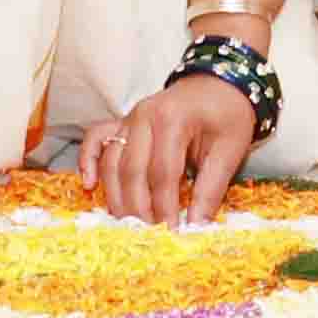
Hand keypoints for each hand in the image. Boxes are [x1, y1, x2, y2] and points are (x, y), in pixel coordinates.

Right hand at [89, 71, 263, 225]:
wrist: (220, 82)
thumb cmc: (228, 114)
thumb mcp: (229, 150)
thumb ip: (211, 188)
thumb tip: (197, 226)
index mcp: (173, 119)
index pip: (163, 172)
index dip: (165, 206)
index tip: (172, 233)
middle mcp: (144, 115)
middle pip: (132, 170)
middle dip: (139, 208)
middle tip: (149, 235)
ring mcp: (129, 117)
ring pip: (112, 161)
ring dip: (116, 196)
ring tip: (128, 224)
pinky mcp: (123, 121)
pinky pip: (96, 139)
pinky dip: (87, 160)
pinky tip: (89, 185)